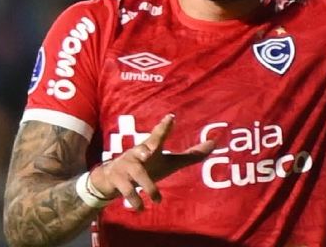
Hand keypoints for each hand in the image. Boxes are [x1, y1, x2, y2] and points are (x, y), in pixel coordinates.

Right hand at [89, 114, 214, 210]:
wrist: (111, 179)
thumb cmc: (147, 166)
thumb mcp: (168, 161)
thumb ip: (191, 154)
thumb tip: (214, 143)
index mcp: (151, 147)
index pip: (158, 135)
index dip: (164, 126)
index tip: (171, 117)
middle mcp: (137, 154)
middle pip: (143, 149)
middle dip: (145, 149)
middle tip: (149, 152)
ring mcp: (126, 167)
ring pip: (137, 174)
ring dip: (147, 186)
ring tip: (157, 199)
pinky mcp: (117, 180)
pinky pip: (126, 190)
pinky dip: (134, 200)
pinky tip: (141, 208)